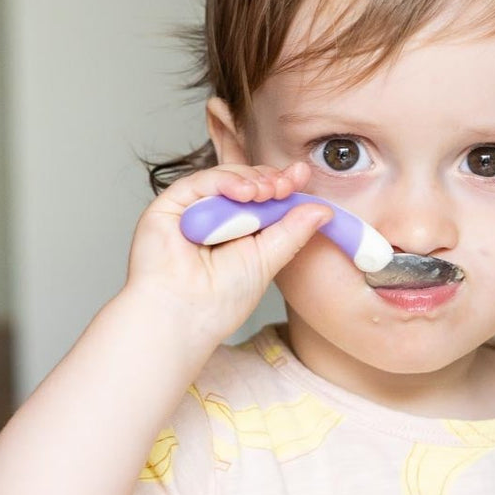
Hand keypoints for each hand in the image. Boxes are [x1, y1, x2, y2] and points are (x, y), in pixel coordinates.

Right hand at [122, 161, 332, 346]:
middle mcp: (215, 216)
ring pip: (226, 178)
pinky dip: (225, 181)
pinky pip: (200, 182)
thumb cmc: (221, 300)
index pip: (263, 197)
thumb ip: (293, 232)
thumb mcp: (268, 259)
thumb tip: (324, 210)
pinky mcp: (169, 206)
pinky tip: (246, 192)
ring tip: (266, 192)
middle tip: (286, 186)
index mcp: (239, 229)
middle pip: (246, 182)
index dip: (282, 184)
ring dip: (251, 180)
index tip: (301, 176)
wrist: (185, 318)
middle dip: (269, 180)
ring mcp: (192, 209)